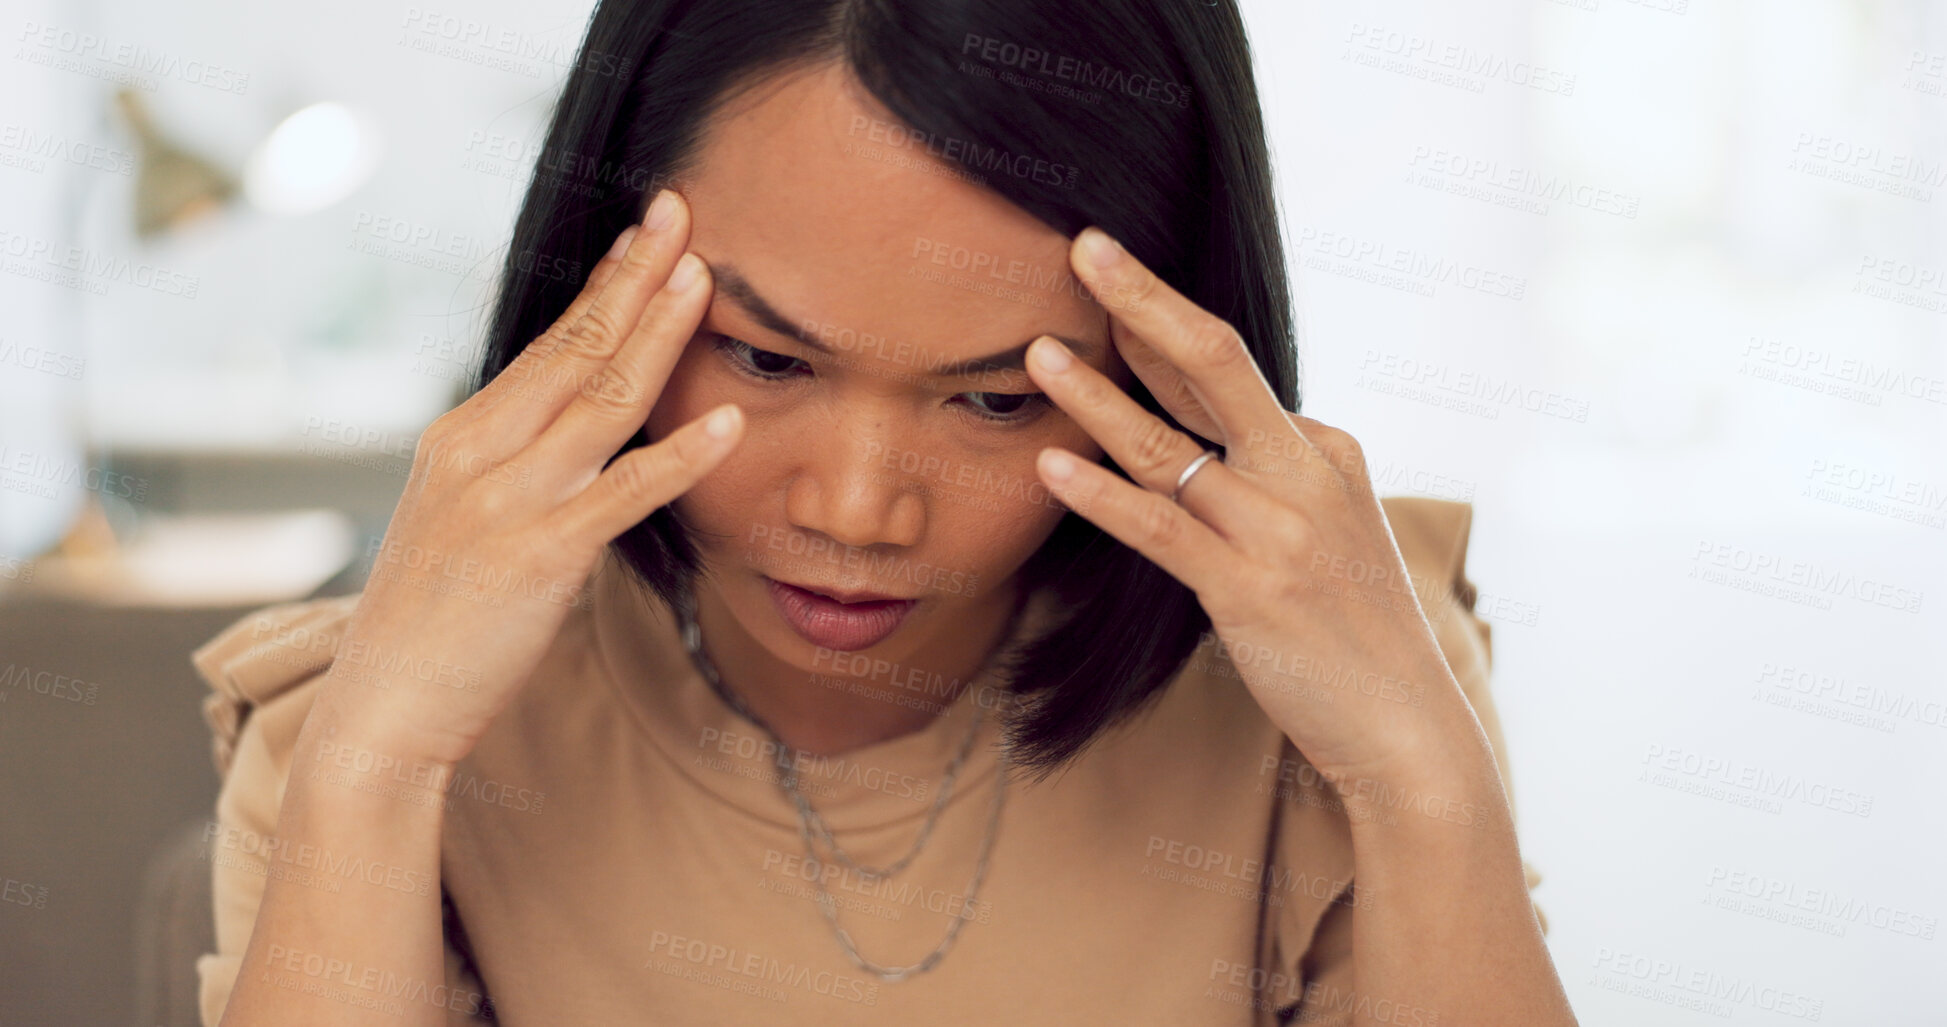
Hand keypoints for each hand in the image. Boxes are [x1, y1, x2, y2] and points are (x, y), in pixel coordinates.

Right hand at [322, 189, 739, 765]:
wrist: (383, 709)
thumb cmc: (434, 622)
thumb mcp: (461, 521)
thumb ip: (512, 470)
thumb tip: (574, 436)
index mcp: (462, 438)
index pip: (548, 345)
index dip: (604, 286)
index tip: (647, 235)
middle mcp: (480, 452)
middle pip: (575, 349)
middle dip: (635, 277)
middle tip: (683, 212)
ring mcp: (507, 500)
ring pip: (601, 400)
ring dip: (658, 334)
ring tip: (706, 279)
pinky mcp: (538, 556)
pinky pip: (624, 494)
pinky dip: (679, 456)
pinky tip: (725, 423)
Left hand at [1022, 227, 1474, 783]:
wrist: (1405, 723)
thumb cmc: (1353, 629)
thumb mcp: (1326, 529)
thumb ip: (1268, 477)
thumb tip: (1192, 436)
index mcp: (1323, 448)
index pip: (1224, 369)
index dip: (1154, 321)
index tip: (1103, 274)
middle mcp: (1304, 473)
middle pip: (1214, 362)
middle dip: (1142, 301)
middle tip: (1082, 246)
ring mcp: (1278, 530)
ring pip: (1169, 446)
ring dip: (1097, 397)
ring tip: (1038, 355)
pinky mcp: (1249, 590)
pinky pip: (1159, 530)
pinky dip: (1101, 495)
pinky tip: (1053, 466)